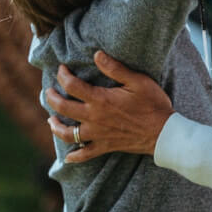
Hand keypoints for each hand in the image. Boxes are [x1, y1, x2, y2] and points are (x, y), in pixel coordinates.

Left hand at [45, 54, 172, 161]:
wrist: (163, 133)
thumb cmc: (153, 104)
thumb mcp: (137, 80)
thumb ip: (115, 68)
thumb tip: (96, 54)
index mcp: (101, 99)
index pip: (73, 86)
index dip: (63, 75)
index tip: (61, 69)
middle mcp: (94, 118)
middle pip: (64, 108)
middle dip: (52, 98)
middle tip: (48, 91)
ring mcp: (98, 134)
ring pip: (68, 134)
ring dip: (56, 127)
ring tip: (50, 120)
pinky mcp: (105, 146)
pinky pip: (85, 154)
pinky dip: (74, 156)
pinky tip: (67, 157)